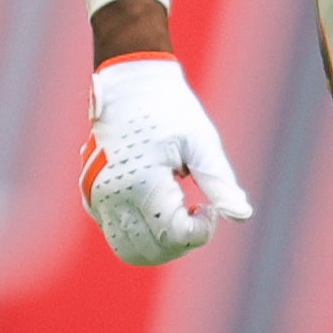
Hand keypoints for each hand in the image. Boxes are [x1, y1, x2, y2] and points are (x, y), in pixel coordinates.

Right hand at [81, 51, 247, 264]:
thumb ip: (219, 182)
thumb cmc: (170, 108)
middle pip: (149, 251)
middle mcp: (113, 194)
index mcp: (142, 181)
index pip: (173, 235)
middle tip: (198, 215)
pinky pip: (115, 231)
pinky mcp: (91, 194)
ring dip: (158, 244)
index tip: (210, 208)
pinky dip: (139, 231)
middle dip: (181, 244)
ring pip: (127, 248)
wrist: (129, 82)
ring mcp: (97, 196)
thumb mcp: (202, 142)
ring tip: (178, 214)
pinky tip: (158, 204)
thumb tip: (242, 216)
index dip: (200, 232)